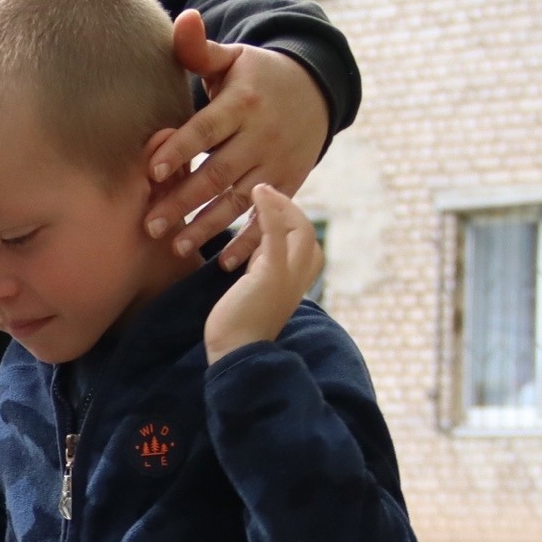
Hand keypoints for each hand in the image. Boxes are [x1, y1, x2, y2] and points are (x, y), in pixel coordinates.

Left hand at [143, 12, 330, 269]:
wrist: (314, 90)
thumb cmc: (253, 76)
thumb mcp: (231, 58)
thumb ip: (199, 49)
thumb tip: (184, 20)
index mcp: (244, 101)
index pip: (208, 128)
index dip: (181, 148)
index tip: (152, 170)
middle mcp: (264, 133)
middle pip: (220, 171)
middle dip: (185, 199)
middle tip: (149, 224)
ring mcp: (279, 161)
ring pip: (241, 199)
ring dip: (209, 226)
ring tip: (176, 245)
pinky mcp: (291, 183)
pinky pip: (268, 217)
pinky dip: (249, 241)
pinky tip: (224, 263)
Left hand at [204, 186, 323, 361]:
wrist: (235, 353)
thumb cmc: (237, 325)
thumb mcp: (255, 288)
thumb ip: (262, 267)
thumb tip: (255, 247)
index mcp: (298, 279)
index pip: (304, 239)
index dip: (288, 219)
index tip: (268, 206)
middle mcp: (301, 276)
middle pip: (305, 229)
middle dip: (287, 208)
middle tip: (264, 192)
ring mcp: (290, 274)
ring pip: (298, 226)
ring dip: (280, 204)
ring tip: (262, 189)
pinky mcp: (273, 273)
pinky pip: (277, 232)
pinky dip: (270, 208)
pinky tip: (259, 191)